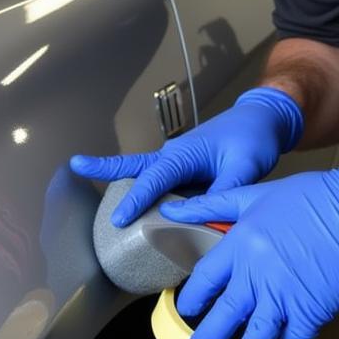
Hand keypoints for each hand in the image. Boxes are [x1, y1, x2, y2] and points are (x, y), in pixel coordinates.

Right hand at [70, 87, 303, 225]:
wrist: (262, 120)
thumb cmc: (253, 137)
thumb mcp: (246, 165)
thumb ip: (225, 190)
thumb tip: (206, 214)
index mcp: (185, 153)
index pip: (155, 178)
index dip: (137, 199)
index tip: (120, 219)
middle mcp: (175, 156)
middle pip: (134, 165)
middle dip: (105, 167)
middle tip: (75, 165)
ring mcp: (177, 162)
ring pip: (141, 171)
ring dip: (116, 176)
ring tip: (85, 177)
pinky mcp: (184, 170)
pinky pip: (158, 181)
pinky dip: (141, 189)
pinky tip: (135, 206)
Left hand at [160, 147, 338, 338]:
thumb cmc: (319, 196)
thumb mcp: (259, 194)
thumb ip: (214, 205)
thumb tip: (173, 209)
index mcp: (241, 240)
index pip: (205, 277)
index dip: (193, 297)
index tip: (186, 308)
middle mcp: (258, 270)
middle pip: (224, 312)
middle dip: (207, 337)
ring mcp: (285, 293)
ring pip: (257, 333)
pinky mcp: (313, 309)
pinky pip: (294, 336)